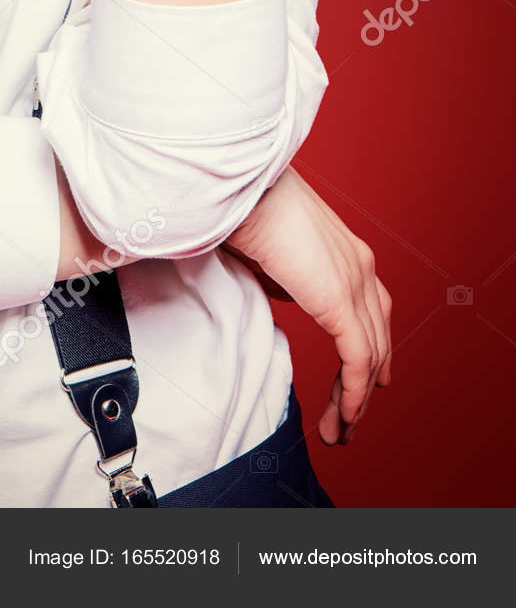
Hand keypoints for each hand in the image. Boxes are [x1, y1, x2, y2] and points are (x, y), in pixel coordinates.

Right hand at [222, 168, 391, 445]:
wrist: (240, 188)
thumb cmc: (241, 209)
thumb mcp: (265, 252)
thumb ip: (278, 278)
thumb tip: (275, 298)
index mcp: (344, 250)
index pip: (371, 307)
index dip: (370, 347)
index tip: (362, 380)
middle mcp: (359, 265)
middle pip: (377, 334)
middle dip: (365, 381)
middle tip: (349, 417)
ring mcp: (355, 281)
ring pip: (370, 353)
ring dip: (357, 397)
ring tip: (342, 430)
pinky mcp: (340, 300)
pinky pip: (358, 358)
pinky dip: (354, 392)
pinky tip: (345, 416)